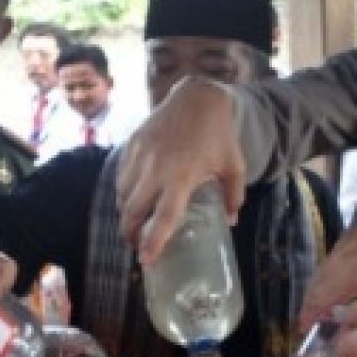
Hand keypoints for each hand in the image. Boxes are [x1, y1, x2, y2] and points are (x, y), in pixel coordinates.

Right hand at [117, 77, 245, 264]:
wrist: (198, 96)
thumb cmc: (219, 134)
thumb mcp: (235, 165)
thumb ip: (233, 195)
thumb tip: (231, 221)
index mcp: (182, 176)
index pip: (163, 217)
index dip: (153, 242)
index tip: (146, 261)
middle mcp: (156, 168)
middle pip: (133, 212)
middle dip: (130, 234)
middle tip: (136, 246)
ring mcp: (141, 155)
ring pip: (123, 195)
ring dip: (126, 214)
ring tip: (133, 225)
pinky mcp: (132, 144)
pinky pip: (121, 176)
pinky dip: (123, 192)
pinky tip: (132, 199)